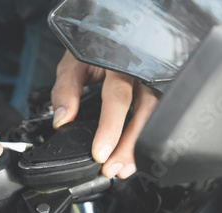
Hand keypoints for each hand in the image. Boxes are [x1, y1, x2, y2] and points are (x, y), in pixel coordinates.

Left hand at [51, 51, 158, 178]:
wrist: (110, 34)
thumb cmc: (92, 51)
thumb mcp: (73, 64)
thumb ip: (65, 90)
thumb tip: (61, 120)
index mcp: (120, 63)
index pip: (117, 97)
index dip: (110, 128)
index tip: (100, 154)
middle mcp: (143, 72)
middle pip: (145, 111)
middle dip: (129, 146)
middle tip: (112, 169)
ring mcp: (155, 80)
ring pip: (157, 117)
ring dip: (140, 147)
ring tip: (123, 169)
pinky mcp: (160, 90)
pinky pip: (160, 117)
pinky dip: (147, 140)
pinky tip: (136, 157)